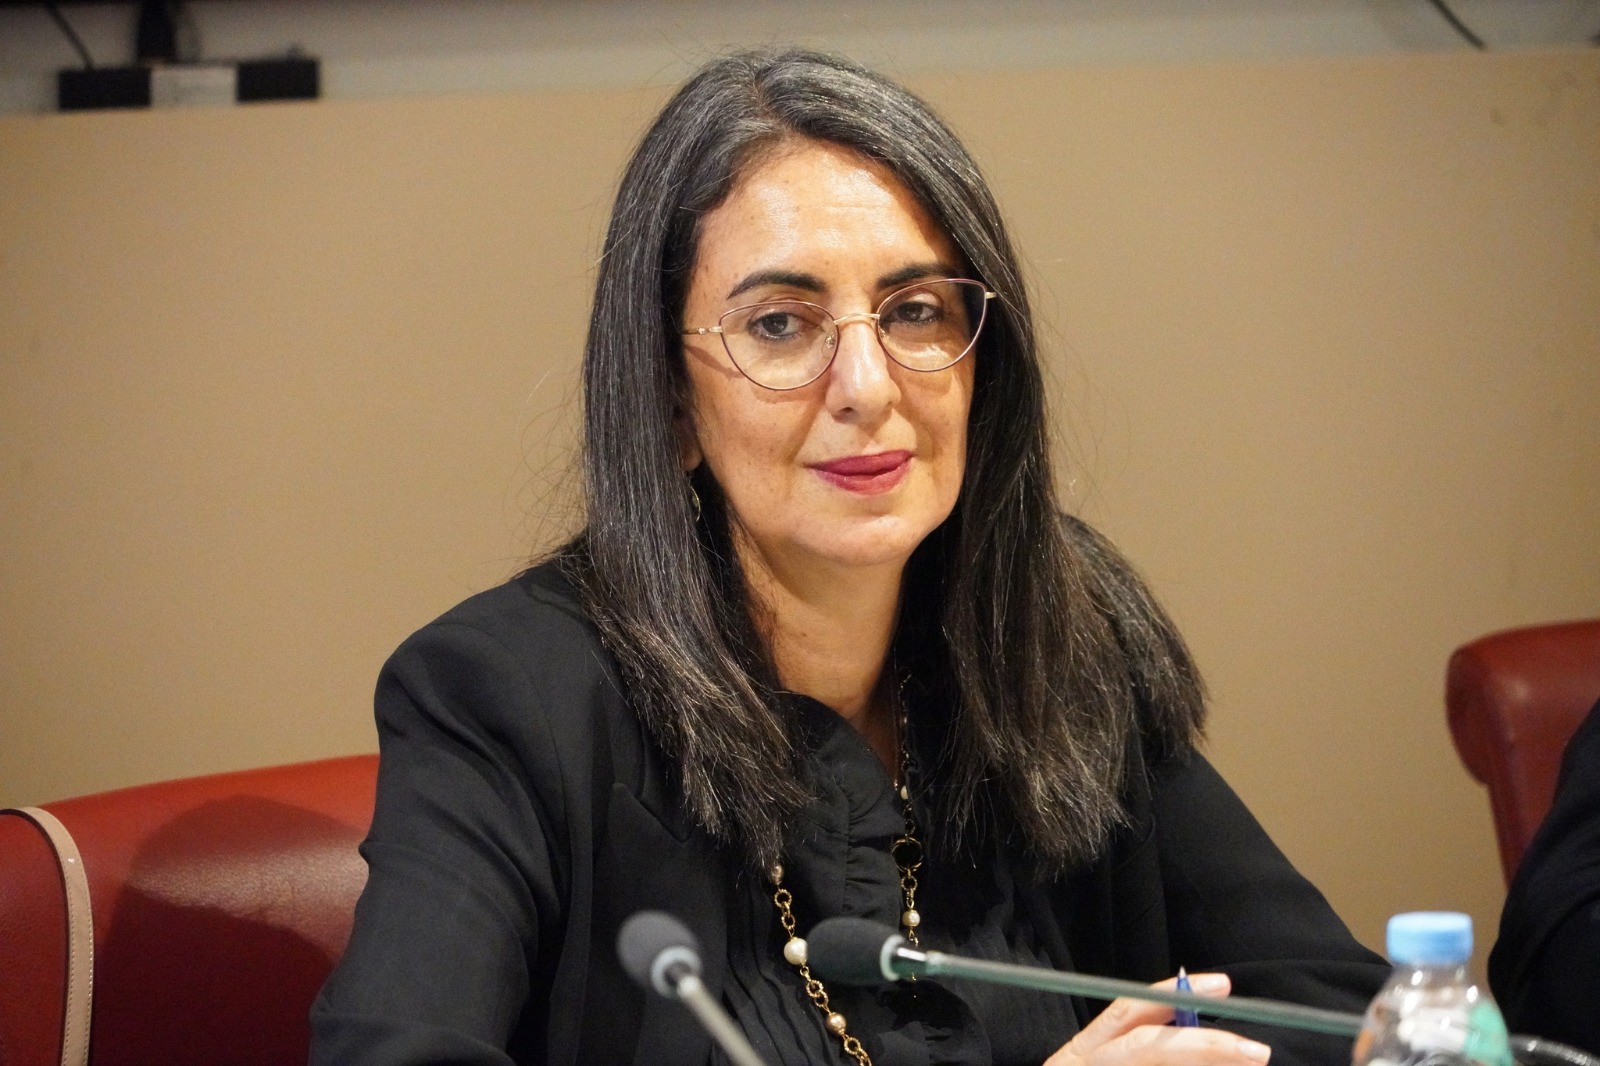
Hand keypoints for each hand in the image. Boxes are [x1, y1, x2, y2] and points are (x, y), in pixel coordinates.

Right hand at [1043, 973, 1272, 1065]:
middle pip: (1144, 1046)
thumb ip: (1147, 1055)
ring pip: (1151, 1061)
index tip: (1219, 987)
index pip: (1128, 1011)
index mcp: (1081, 1056)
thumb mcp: (1107, 1065)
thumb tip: (1216, 1050)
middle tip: (1256, 1052)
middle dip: (1204, 1045)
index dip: (1173, 994)